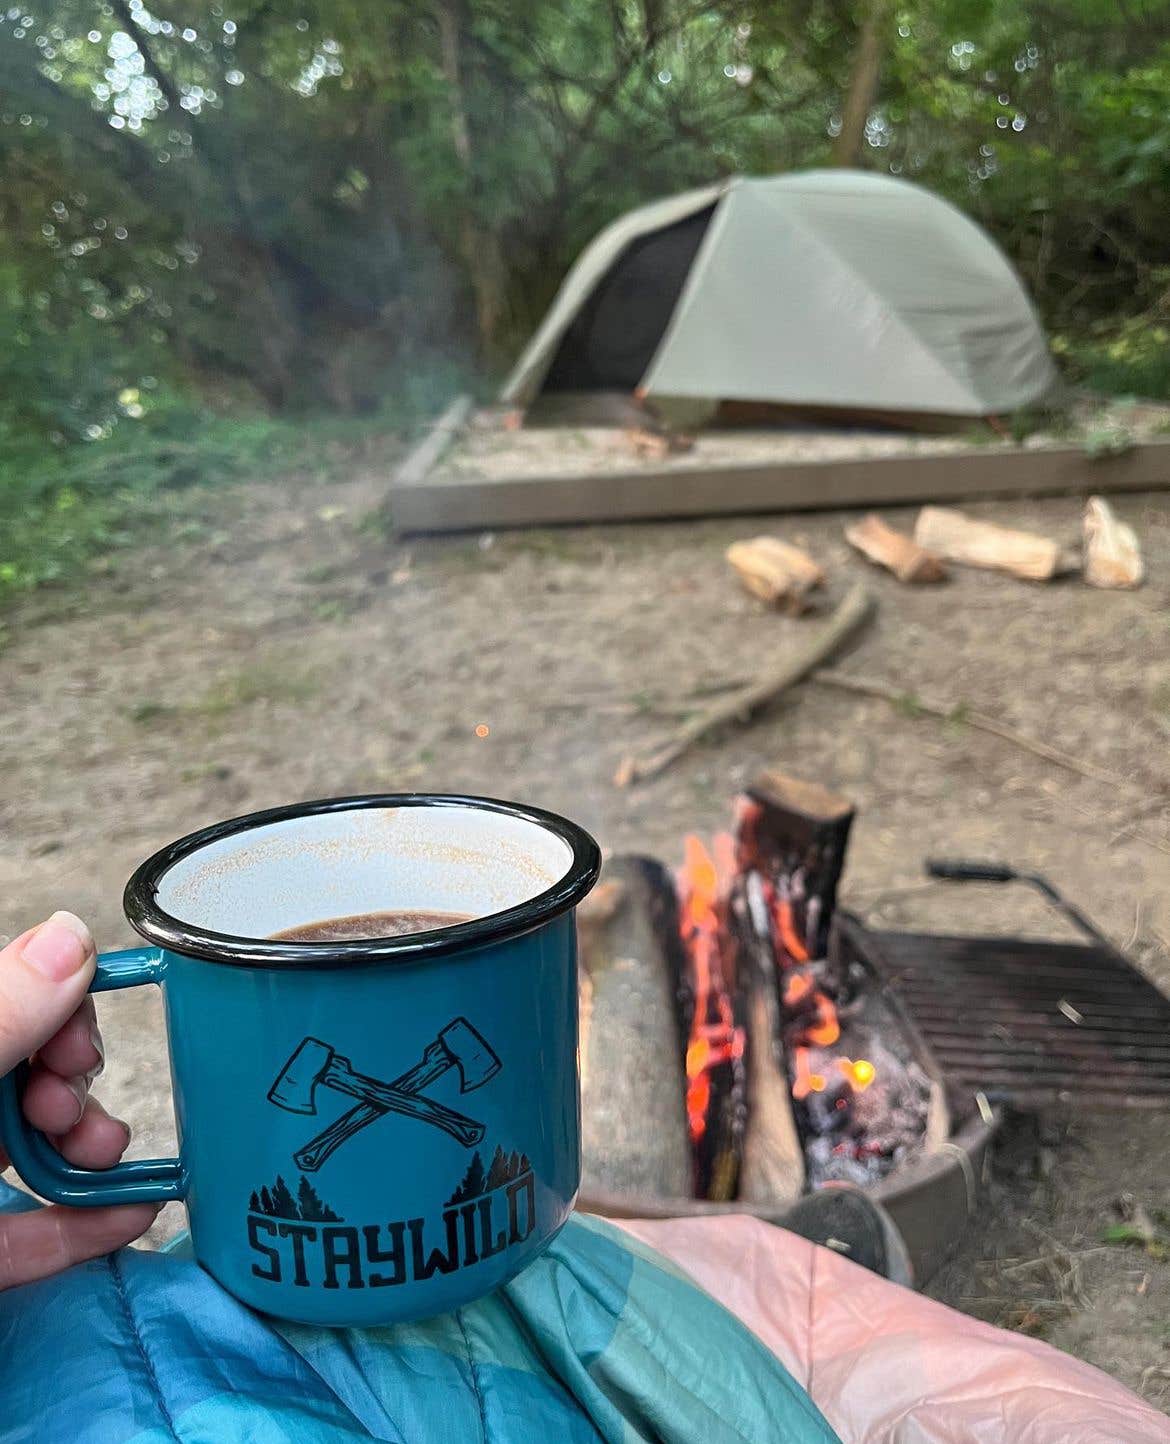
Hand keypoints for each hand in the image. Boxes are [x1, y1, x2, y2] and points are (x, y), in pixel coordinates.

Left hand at [0, 912, 158, 1286]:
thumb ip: (0, 1019)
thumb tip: (71, 935)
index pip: (14, 1003)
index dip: (57, 1011)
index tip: (80, 1040)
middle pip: (27, 1076)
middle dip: (75, 1085)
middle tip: (75, 1105)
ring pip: (33, 1152)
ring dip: (91, 1151)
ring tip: (109, 1158)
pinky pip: (27, 1237)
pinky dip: (83, 1227)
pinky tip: (132, 1216)